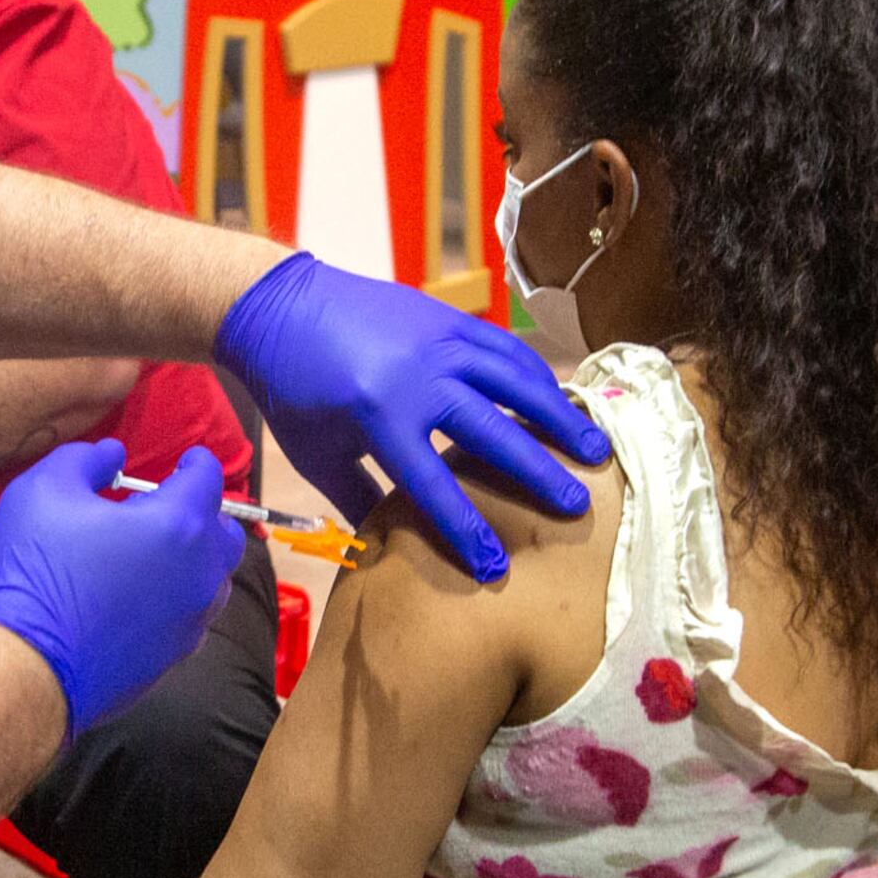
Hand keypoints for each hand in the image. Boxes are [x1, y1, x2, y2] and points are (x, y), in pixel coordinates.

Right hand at [0, 439, 245, 733]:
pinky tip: (140, 598)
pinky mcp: (172, 659)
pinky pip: (189, 618)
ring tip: (152, 554)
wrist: (26, 667)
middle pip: (224, 534)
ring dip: (193, 560)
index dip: (197, 462)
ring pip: (212, 581)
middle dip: (203, 514)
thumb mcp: (43, 491)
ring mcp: (190, 622)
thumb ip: (86, 460)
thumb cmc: (34, 573)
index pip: (208, 480)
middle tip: (166, 507)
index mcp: (177, 525)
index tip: (189, 458)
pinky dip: (176, 600)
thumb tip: (112, 455)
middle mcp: (198, 575)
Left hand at [214, 255, 609, 582]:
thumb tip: (397, 545)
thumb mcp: (319, 455)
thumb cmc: (295, 392)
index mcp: (380, 418)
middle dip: (538, 473)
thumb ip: (361, 499)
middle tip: (579, 504)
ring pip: (514, 382)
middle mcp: (418, 377)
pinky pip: (505, 348)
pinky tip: (560, 401)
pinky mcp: (448, 318)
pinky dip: (537, 375)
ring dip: (558, 416)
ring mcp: (439, 342)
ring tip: (595, 449)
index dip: (466, 531)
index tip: (495, 568)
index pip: (435, 485)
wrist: (281, 308)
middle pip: (493, 432)